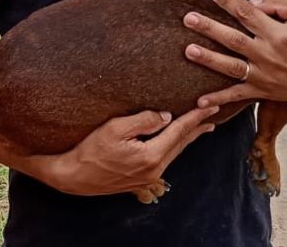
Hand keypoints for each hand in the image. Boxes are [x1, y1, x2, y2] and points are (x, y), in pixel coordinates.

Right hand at [39, 106, 218, 197]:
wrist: (74, 176)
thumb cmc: (90, 150)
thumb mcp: (114, 128)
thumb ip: (143, 120)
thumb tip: (166, 116)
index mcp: (151, 156)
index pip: (179, 131)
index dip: (195, 117)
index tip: (210, 105)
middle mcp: (154, 170)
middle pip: (181, 144)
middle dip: (197, 128)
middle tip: (212, 114)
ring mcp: (148, 178)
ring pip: (174, 153)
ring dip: (187, 138)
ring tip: (199, 128)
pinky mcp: (140, 180)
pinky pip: (164, 160)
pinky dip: (173, 148)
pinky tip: (173, 144)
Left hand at [183, 0, 286, 107]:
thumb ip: (281, 4)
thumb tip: (252, 4)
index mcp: (279, 35)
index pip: (249, 15)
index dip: (231, 3)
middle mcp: (269, 55)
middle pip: (234, 39)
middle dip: (209, 28)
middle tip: (188, 18)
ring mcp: (264, 75)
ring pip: (231, 66)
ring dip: (209, 59)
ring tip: (189, 50)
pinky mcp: (263, 91)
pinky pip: (238, 96)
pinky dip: (219, 99)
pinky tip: (200, 101)